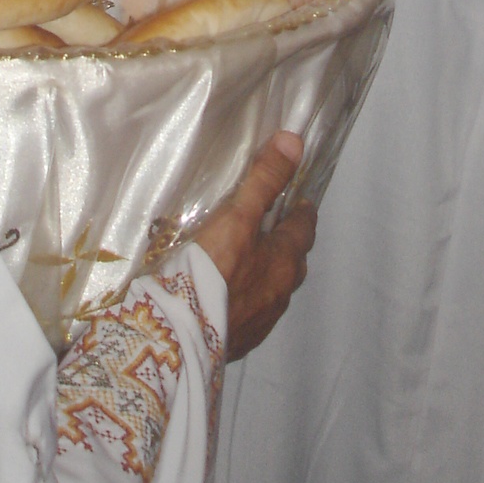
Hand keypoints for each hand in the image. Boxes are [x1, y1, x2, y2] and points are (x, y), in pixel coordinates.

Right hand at [194, 132, 317, 360]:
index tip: (297, 199)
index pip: (304, 229)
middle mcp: (279, 294)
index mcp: (284, 263)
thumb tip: (295, 141)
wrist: (179, 338)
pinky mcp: (237, 341)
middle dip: (286, 243)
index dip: (302, 211)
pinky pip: (249, 312)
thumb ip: (264, 180)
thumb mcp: (237, 217)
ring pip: (272, 289)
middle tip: (271, 225)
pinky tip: (225, 294)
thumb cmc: (211, 272)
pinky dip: (245, 298)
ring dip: (265, 273)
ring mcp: (259, 322)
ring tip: (245, 258)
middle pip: (292, 262)